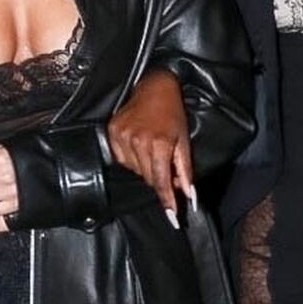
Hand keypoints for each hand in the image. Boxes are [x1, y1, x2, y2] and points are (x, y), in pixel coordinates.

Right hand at [107, 69, 194, 225]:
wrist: (154, 86)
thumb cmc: (173, 113)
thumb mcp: (184, 141)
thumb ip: (185, 171)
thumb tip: (190, 196)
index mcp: (159, 143)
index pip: (160, 181)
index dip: (167, 201)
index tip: (172, 217)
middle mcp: (138, 141)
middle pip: (147, 178)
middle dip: (158, 178)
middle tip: (165, 164)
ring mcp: (122, 137)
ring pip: (134, 170)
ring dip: (145, 167)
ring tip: (152, 149)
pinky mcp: (112, 132)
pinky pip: (122, 159)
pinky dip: (132, 159)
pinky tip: (138, 145)